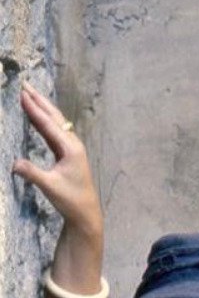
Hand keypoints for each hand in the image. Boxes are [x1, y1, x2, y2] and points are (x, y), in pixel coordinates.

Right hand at [13, 82, 103, 242]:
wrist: (85, 213)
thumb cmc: (70, 200)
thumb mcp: (49, 187)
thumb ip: (32, 173)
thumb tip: (13, 164)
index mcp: (70, 149)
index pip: (49, 124)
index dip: (34, 108)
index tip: (22, 93)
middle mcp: (73, 145)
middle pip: (55, 118)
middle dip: (40, 101)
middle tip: (25, 84)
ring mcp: (71, 149)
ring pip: (56, 123)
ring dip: (42, 108)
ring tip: (29, 94)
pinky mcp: (68, 155)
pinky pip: (54, 132)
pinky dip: (44, 121)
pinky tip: (36, 116)